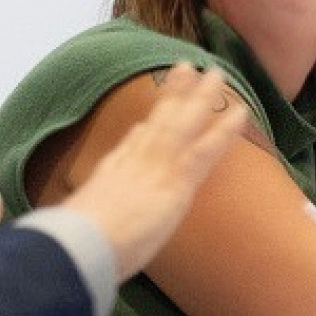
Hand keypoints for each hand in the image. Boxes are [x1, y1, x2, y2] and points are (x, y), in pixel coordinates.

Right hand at [65, 65, 247, 278]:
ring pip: (184, 121)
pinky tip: (240, 113)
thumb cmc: (75, 246)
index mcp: (110, 174)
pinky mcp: (177, 178)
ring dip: (202, 96)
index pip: (131, 145)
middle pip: (158, 120)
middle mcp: (134, 160)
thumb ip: (85, 221)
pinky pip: (207, 148)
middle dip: (173, 95)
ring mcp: (157, 164)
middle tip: (185, 69)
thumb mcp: (77, 227)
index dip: (143, 130)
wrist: (81, 244)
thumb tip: (78, 225)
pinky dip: (224, 129)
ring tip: (216, 73)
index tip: (149, 120)